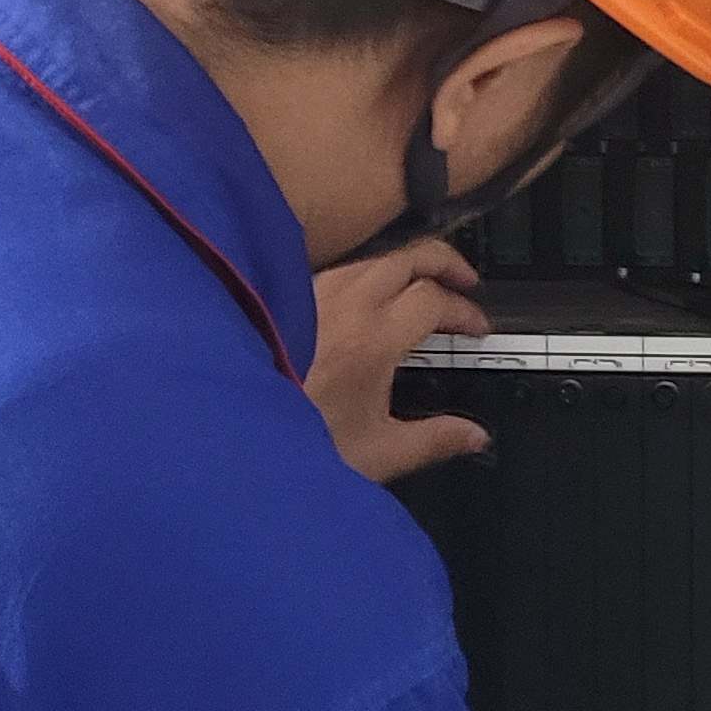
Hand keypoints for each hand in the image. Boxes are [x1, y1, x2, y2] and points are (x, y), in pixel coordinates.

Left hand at [305, 238, 490, 484]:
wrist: (234, 440)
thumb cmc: (295, 443)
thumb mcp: (377, 453)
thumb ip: (434, 440)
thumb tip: (472, 436)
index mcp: (372, 340)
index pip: (434, 298)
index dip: (465, 308)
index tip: (476, 325)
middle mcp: (344, 308)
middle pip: (409, 256)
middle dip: (445, 263)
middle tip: (465, 280)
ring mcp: (315, 298)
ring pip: (373, 257)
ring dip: (407, 264)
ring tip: (423, 282)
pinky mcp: (291, 301)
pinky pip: (341, 268)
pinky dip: (369, 270)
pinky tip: (370, 294)